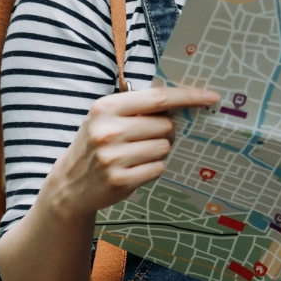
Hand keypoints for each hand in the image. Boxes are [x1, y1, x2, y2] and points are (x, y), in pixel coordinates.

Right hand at [45, 85, 218, 217]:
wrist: (69, 183)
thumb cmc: (96, 143)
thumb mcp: (107, 117)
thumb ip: (139, 107)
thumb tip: (184, 100)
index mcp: (106, 107)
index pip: (158, 98)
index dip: (188, 96)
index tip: (211, 97)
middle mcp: (108, 130)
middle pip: (166, 126)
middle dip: (164, 132)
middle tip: (145, 138)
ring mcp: (113, 157)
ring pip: (164, 148)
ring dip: (158, 151)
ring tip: (135, 155)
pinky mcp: (120, 180)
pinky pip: (158, 169)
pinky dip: (152, 168)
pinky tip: (133, 169)